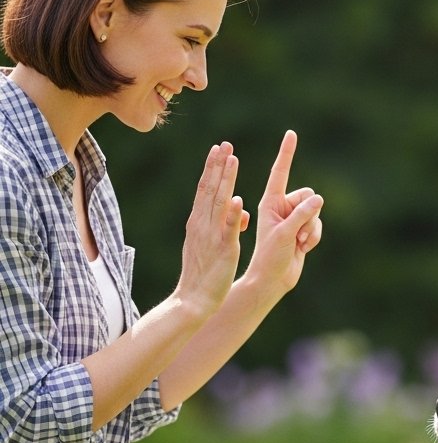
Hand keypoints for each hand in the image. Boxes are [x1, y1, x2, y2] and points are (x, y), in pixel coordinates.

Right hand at [177, 142, 248, 317]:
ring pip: (220, 203)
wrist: (194, 298)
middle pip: (210, 189)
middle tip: (225, 144)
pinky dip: (233, 214)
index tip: (217, 148)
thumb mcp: (210, 242)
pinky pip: (229, 229)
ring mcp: (212, 235)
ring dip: (226, 180)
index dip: (211, 168)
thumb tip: (238, 207)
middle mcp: (202, 224)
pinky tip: (239, 199)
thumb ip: (222, 222)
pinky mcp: (224, 249)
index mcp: (197, 221)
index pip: (204, 189)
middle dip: (218, 166)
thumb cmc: (202, 272)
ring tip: (233, 160)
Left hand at [246, 130, 322, 301]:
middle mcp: (281, 207)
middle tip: (296, 232)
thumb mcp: (286, 233)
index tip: (290, 134)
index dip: (286, 153)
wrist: (273, 279)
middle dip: (308, 215)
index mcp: (270, 202)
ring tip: (298, 242)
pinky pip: (318, 225)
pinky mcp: (302, 230)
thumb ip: (302, 214)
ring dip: (311, 229)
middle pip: (308, 196)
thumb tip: (319, 199)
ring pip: (316, 212)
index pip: (280, 173)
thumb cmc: (270, 256)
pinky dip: (314, 237)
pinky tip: (303, 248)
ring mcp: (293, 218)